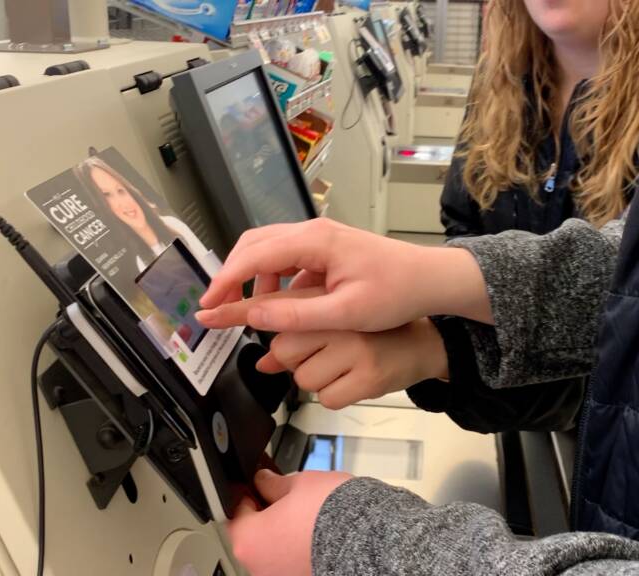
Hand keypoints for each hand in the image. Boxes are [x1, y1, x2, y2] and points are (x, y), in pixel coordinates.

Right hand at [195, 218, 490, 332]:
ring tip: (250, 313)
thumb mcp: (345, 312)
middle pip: (254, 245)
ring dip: (252, 279)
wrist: (430, 279)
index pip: (254, 256)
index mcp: (315, 240)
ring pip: (268, 250)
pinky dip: (272, 279)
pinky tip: (278, 305)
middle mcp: (312, 231)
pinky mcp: (325, 248)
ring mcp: (319, 237)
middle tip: (218, 309)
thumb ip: (296, 314)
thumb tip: (252, 314)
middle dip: (231, 276)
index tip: (208, 306)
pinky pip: (286, 258)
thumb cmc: (396, 293)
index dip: (225, 281)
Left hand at [228, 470, 352, 575]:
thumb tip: (263, 481)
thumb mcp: (298, 483)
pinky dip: (299, 547)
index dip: (247, 492)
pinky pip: (292, 560)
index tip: (256, 484)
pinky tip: (315, 530)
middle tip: (284, 495)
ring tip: (305, 513)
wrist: (370, 537)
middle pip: (254, 534)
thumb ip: (273, 484)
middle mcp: (259, 566)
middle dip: (267, 513)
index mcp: (248, 540)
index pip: (235, 511)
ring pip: (274, 549)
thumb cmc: (332, 513)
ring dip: (283, 532)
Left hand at [257, 318, 448, 409]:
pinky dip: (336, 395)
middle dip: (295, 361)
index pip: (275, 309)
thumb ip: (295, 338)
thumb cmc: (374, 331)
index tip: (214, 319)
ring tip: (342, 365)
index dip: (241, 315)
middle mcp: (340, 320)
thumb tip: (262, 363)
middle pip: (284, 350)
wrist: (422, 343)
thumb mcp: (334, 323)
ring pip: (303, 379)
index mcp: (329, 299)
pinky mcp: (368, 377)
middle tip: (322, 354)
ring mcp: (355, 349)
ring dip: (317, 379)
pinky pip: (327, 399)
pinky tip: (353, 379)